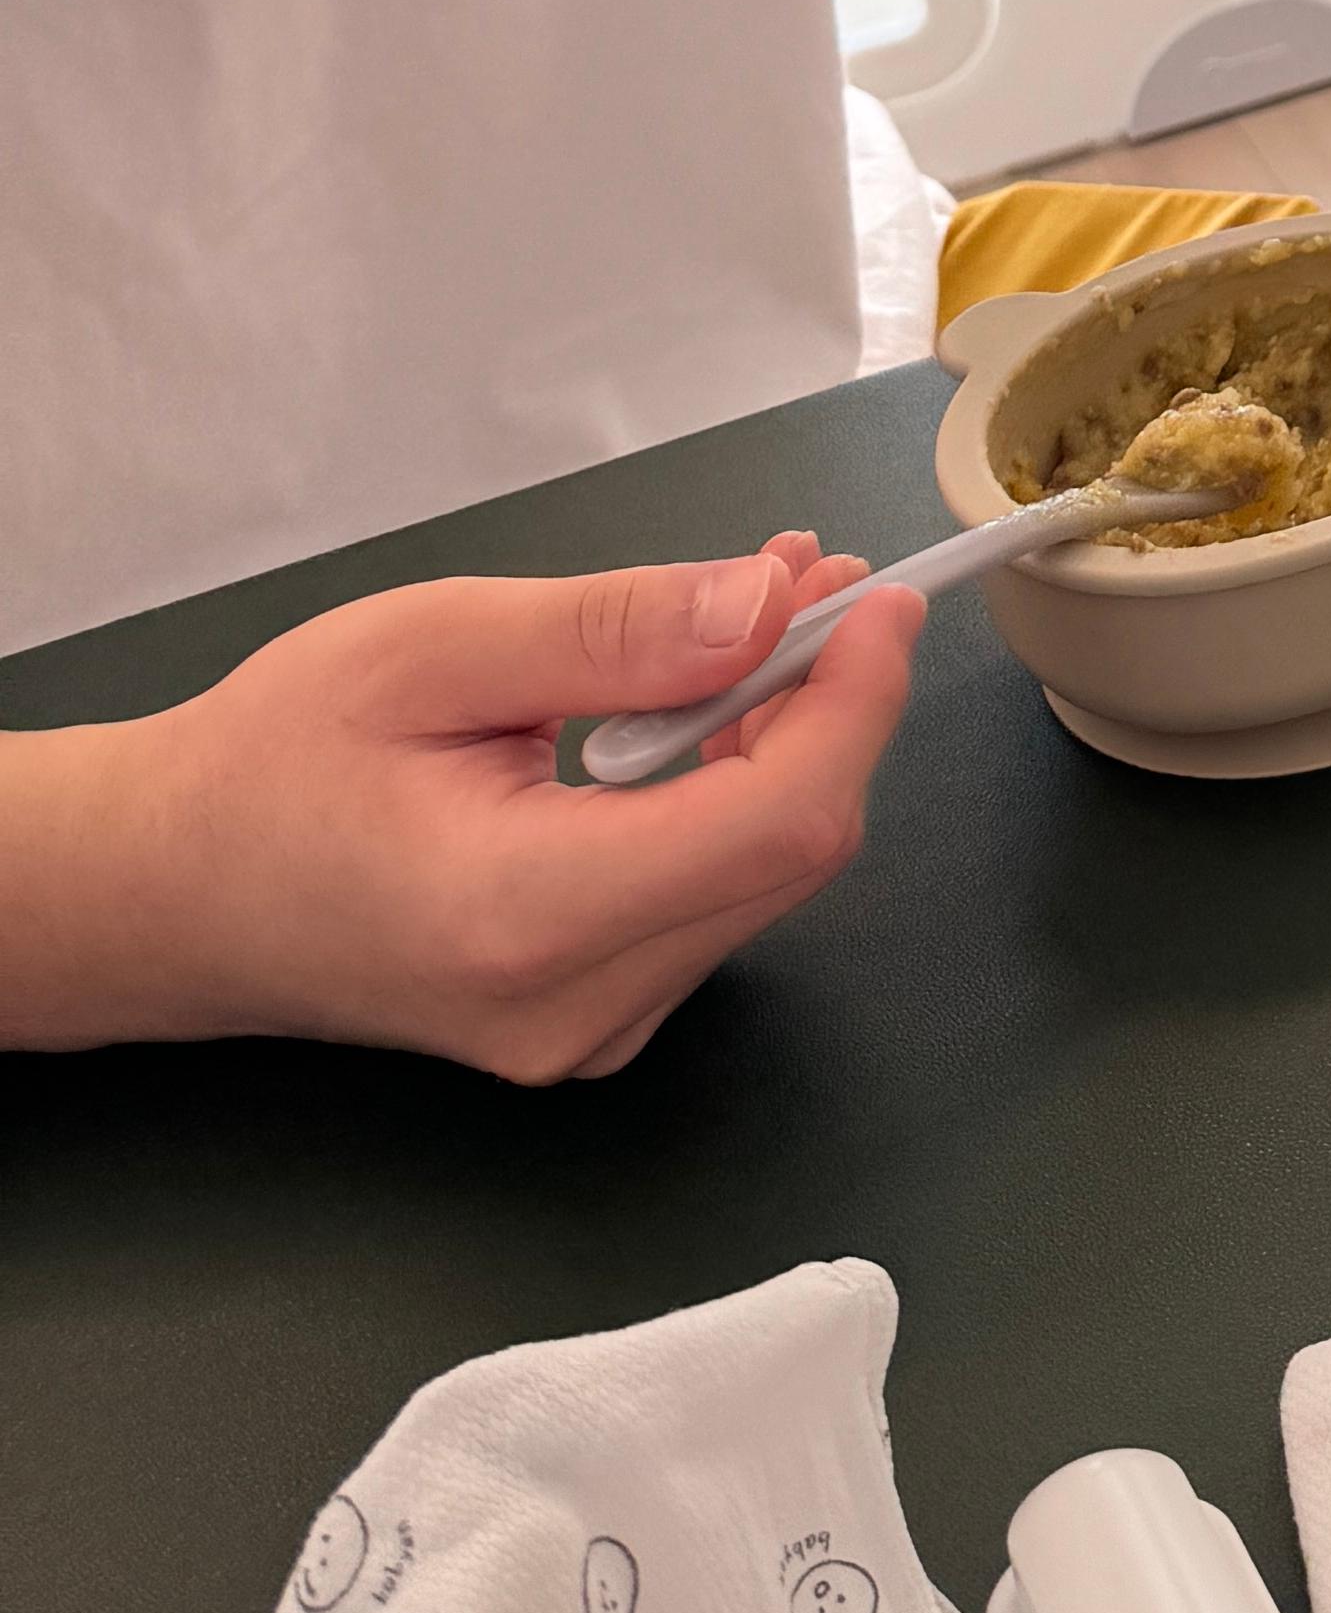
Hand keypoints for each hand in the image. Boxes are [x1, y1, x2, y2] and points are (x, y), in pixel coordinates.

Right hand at [12, 538, 921, 1080]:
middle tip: (802, 578)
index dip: (852, 703)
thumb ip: (615, 632)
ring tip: (744, 624)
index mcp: (524, 917)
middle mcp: (569, 1006)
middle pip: (787, 852)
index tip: (874, 597)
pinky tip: (696, 716)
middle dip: (822, 703)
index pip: (776, 824)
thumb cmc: (277, 761)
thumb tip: (768, 607)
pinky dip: (729, 797)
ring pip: (760, 877)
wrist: (174, 889)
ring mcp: (581, 1034)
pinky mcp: (584, 1021)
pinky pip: (710, 902)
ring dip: (782, 742)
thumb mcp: (435, 647)